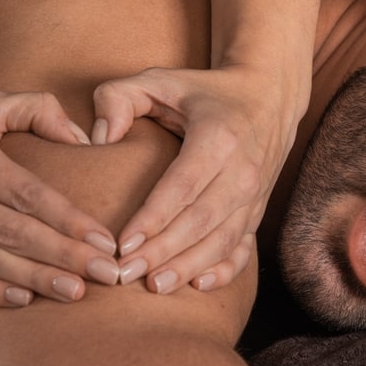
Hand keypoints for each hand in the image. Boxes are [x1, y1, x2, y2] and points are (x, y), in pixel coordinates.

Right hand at [0, 81, 118, 305]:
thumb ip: (39, 111)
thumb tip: (84, 139)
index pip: (27, 195)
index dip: (69, 220)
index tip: (105, 240)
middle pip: (15, 235)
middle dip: (66, 258)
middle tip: (107, 275)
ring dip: (35, 280)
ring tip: (75, 292)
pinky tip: (23, 299)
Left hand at [92, 64, 303, 292]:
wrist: (270, 96)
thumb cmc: (205, 91)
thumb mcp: (160, 79)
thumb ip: (118, 98)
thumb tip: (96, 138)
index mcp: (219, 138)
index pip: (182, 187)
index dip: (152, 219)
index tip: (121, 244)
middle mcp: (242, 170)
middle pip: (201, 221)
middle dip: (163, 252)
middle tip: (125, 274)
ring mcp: (255, 194)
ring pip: (223, 240)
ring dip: (188, 267)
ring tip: (154, 286)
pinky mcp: (259, 210)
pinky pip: (244, 247)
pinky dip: (224, 270)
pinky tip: (198, 285)